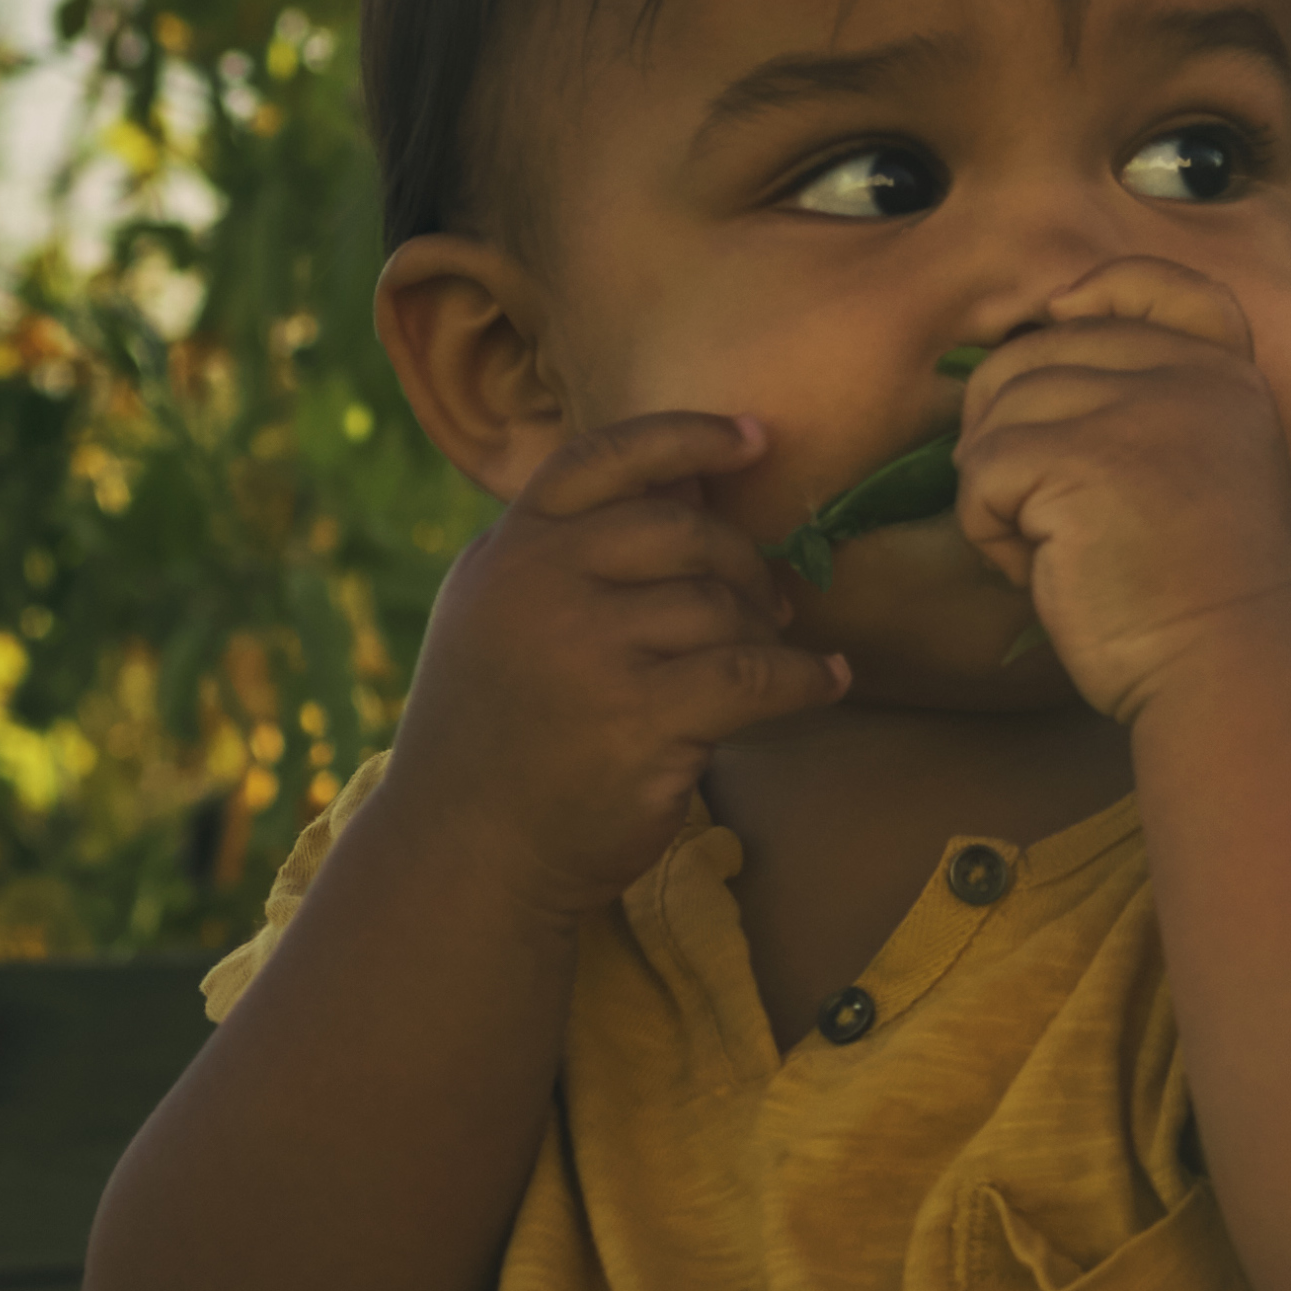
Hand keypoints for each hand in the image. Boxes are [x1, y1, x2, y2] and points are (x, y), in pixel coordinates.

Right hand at [373, 411, 835, 931]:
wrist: (465, 853)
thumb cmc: (501, 735)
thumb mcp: (500, 619)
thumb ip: (570, 552)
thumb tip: (693, 484)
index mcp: (506, 552)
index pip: (599, 461)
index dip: (684, 437)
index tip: (755, 438)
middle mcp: (536, 586)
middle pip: (684, 531)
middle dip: (740, 565)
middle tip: (764, 604)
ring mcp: (584, 651)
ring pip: (720, 607)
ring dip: (761, 635)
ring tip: (765, 663)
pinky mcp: (636, 718)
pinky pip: (754, 674)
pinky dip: (802, 678)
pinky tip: (825, 682)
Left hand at [951, 256, 1290, 723]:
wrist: (1233, 668)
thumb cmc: (1207, 600)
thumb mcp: (1209, 475)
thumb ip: (1152, 412)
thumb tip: (1022, 370)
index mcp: (1225, 377)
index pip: (1154, 284)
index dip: (1098, 291)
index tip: (1059, 320)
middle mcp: (1188, 376)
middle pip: (1037, 352)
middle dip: (1009, 428)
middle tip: (1043, 512)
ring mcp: (1137, 410)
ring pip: (997, 409)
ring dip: (997, 490)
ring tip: (1052, 550)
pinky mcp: (1080, 457)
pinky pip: (981, 472)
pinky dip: (988, 531)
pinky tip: (1039, 572)